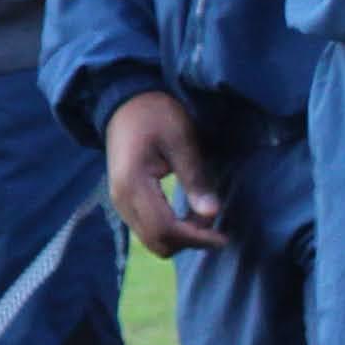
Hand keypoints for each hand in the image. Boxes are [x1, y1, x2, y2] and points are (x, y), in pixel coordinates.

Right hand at [99, 90, 222, 255]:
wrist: (125, 102)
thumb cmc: (156, 115)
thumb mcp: (181, 140)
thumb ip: (195, 177)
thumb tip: (212, 214)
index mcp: (133, 184)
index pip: (165, 228)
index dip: (196, 238)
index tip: (224, 237)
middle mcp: (121, 200)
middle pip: (157, 241)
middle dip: (189, 242)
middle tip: (217, 228)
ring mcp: (120, 203)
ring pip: (152, 239)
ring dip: (180, 238)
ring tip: (205, 219)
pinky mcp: (124, 202)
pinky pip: (147, 229)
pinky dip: (171, 230)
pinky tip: (189, 216)